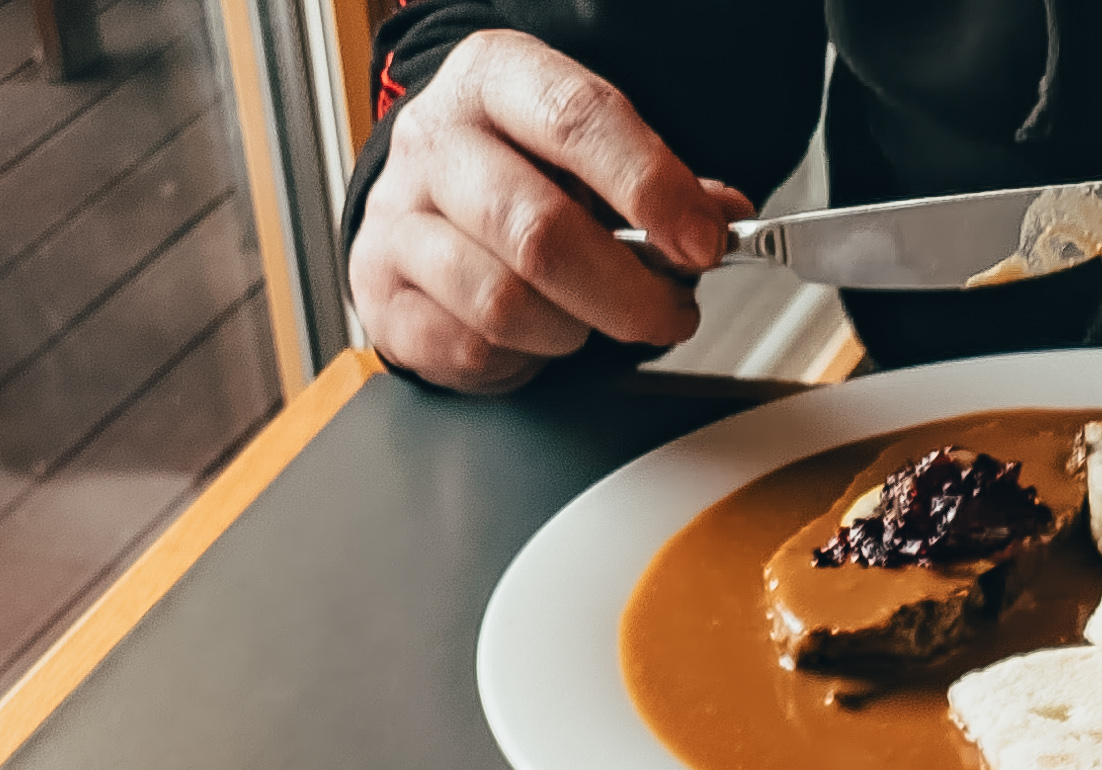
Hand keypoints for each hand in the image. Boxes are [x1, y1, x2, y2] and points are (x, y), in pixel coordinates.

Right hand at [350, 27, 750, 393]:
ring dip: (570, 330)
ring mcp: (398, 219)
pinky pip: (470, 349)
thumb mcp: (584, 157)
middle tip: (668, 314)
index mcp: (493, 77)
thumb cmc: (514, 178)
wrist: (420, 212)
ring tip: (585, 321)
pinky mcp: (381, 296)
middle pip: (540, 230)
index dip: (650, 187)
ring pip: (503, 302)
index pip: (577, 120)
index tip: (701, 242)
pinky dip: (519, 360)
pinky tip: (530, 339)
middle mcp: (435, 139)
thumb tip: (719, 216)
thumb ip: (656, 185)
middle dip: (625, 291)